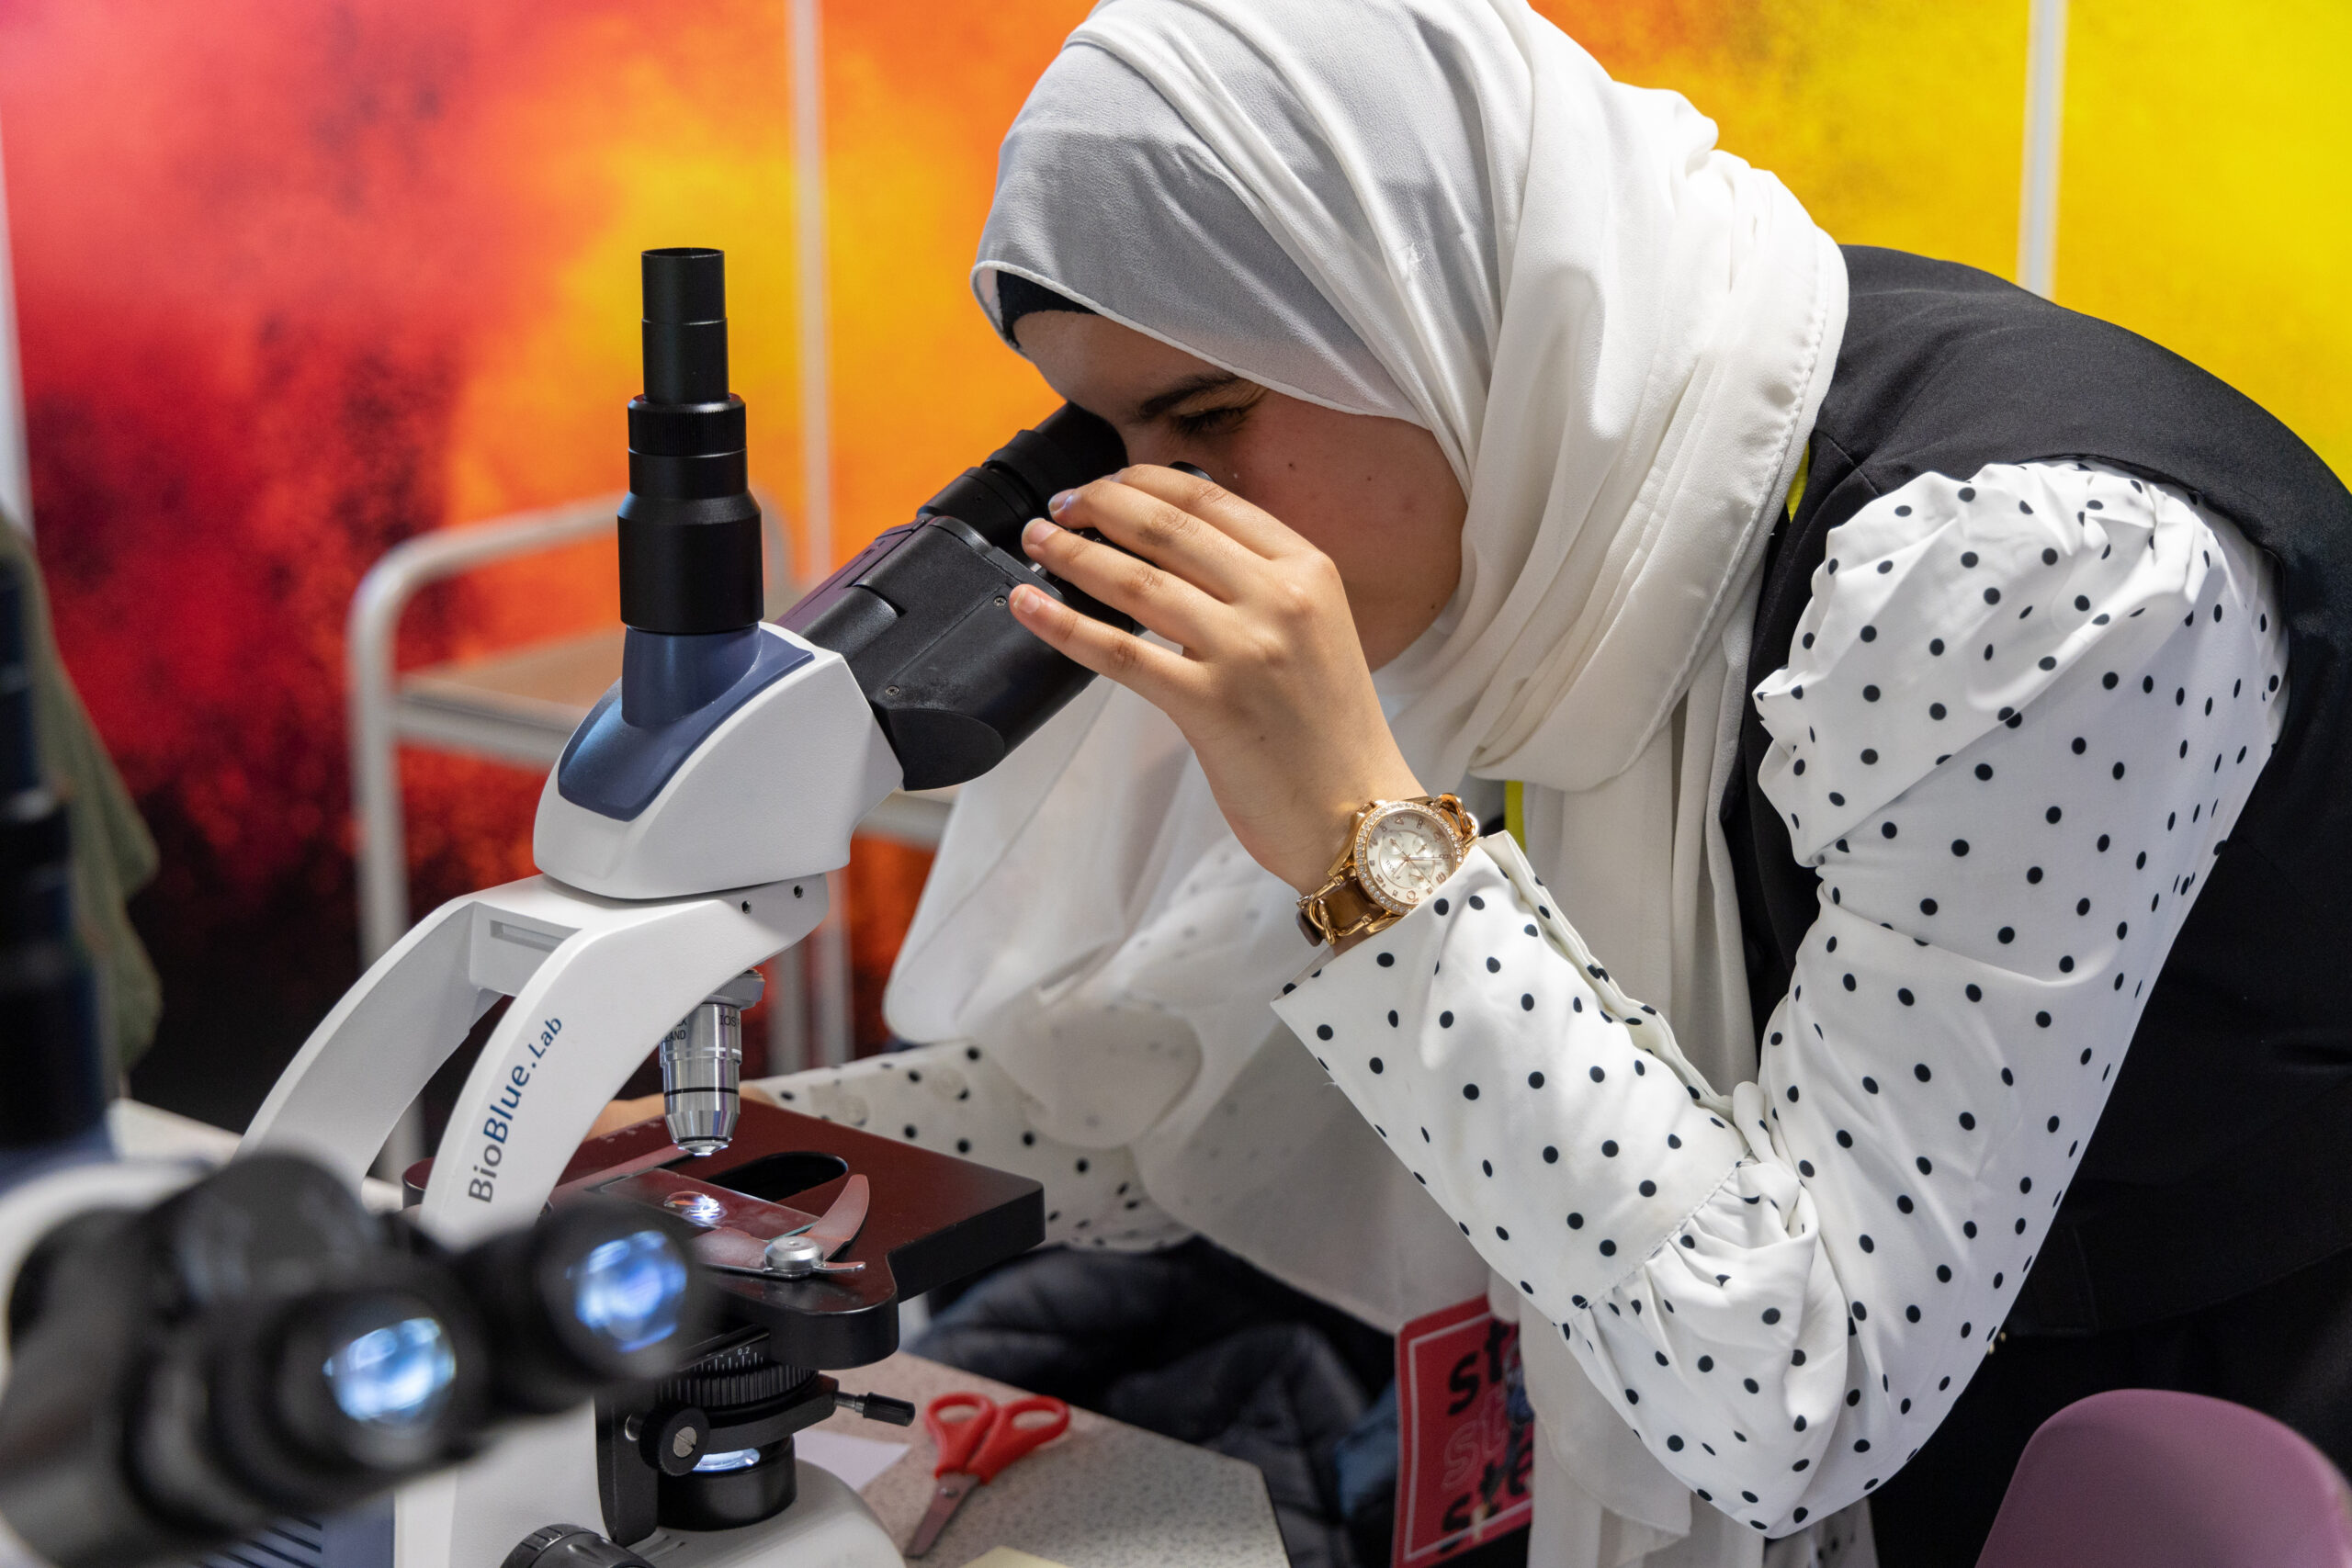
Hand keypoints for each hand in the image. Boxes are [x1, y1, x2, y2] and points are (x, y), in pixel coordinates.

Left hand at [1010, 466, 1424, 893]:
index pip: (1210, 500)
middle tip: (1058, 509)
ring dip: (1072, 555)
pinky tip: (1029, 606)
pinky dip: (1063, 623)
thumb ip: (1259, 586)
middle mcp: (1278, 599)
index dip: (1143, 482)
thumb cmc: (1331, 733)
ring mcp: (1244, 650)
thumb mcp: (1316, 630)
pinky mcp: (1208, 704)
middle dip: (1098, 506)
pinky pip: (1118, 652)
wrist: (1357, 815)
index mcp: (1308, 570)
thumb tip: (1175, 553)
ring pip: (1136, 581)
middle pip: (1166, 527)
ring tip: (1036, 544)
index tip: (1104, 484)